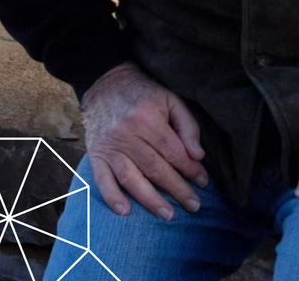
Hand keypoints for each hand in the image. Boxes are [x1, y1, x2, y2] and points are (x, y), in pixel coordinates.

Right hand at [78, 61, 210, 219]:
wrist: (105, 83)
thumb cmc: (144, 93)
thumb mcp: (170, 99)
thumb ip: (187, 126)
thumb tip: (198, 156)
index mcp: (147, 118)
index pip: (173, 152)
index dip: (190, 169)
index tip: (203, 182)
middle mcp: (127, 133)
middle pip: (155, 168)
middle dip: (177, 189)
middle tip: (194, 206)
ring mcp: (110, 146)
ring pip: (131, 178)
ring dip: (150, 200)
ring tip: (168, 215)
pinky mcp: (96, 154)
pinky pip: (102, 179)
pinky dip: (112, 197)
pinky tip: (125, 211)